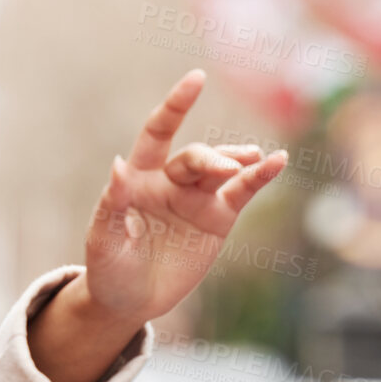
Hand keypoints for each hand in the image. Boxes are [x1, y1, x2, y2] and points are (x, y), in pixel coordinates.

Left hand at [83, 67, 287, 325]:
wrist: (128, 301)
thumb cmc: (108, 268)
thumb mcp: (102, 240)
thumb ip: (112, 204)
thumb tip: (118, 164)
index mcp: (138, 178)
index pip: (158, 133)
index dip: (176, 106)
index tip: (197, 80)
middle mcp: (170, 181)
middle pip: (195, 157)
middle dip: (210, 160)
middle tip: (223, 170)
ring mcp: (196, 198)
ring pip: (222, 168)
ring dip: (236, 160)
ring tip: (252, 159)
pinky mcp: (218, 218)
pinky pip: (243, 191)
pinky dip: (261, 176)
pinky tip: (277, 162)